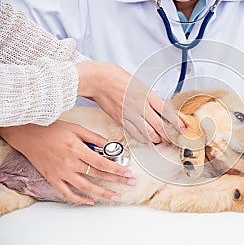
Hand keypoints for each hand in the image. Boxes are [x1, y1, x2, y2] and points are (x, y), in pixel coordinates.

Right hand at [0, 121, 134, 204]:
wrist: (28, 134)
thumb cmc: (52, 129)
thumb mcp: (77, 128)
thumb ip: (94, 138)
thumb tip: (110, 145)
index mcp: (77, 149)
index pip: (102, 163)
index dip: (117, 169)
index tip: (128, 173)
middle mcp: (70, 163)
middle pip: (98, 175)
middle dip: (116, 180)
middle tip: (130, 183)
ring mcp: (61, 173)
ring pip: (85, 187)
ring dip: (102, 193)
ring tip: (115, 196)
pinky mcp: (52, 178)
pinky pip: (67, 193)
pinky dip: (79, 199)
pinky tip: (90, 201)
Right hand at [76, 61, 184, 142]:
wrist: (98, 79)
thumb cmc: (115, 77)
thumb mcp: (139, 84)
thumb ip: (149, 97)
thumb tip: (159, 107)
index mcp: (147, 94)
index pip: (166, 111)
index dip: (176, 122)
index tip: (182, 128)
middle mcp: (140, 105)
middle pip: (159, 125)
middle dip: (167, 135)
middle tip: (172, 139)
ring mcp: (130, 114)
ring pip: (147, 133)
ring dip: (156, 139)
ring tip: (160, 140)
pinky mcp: (120, 119)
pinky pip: (134, 133)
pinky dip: (142, 138)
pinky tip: (146, 139)